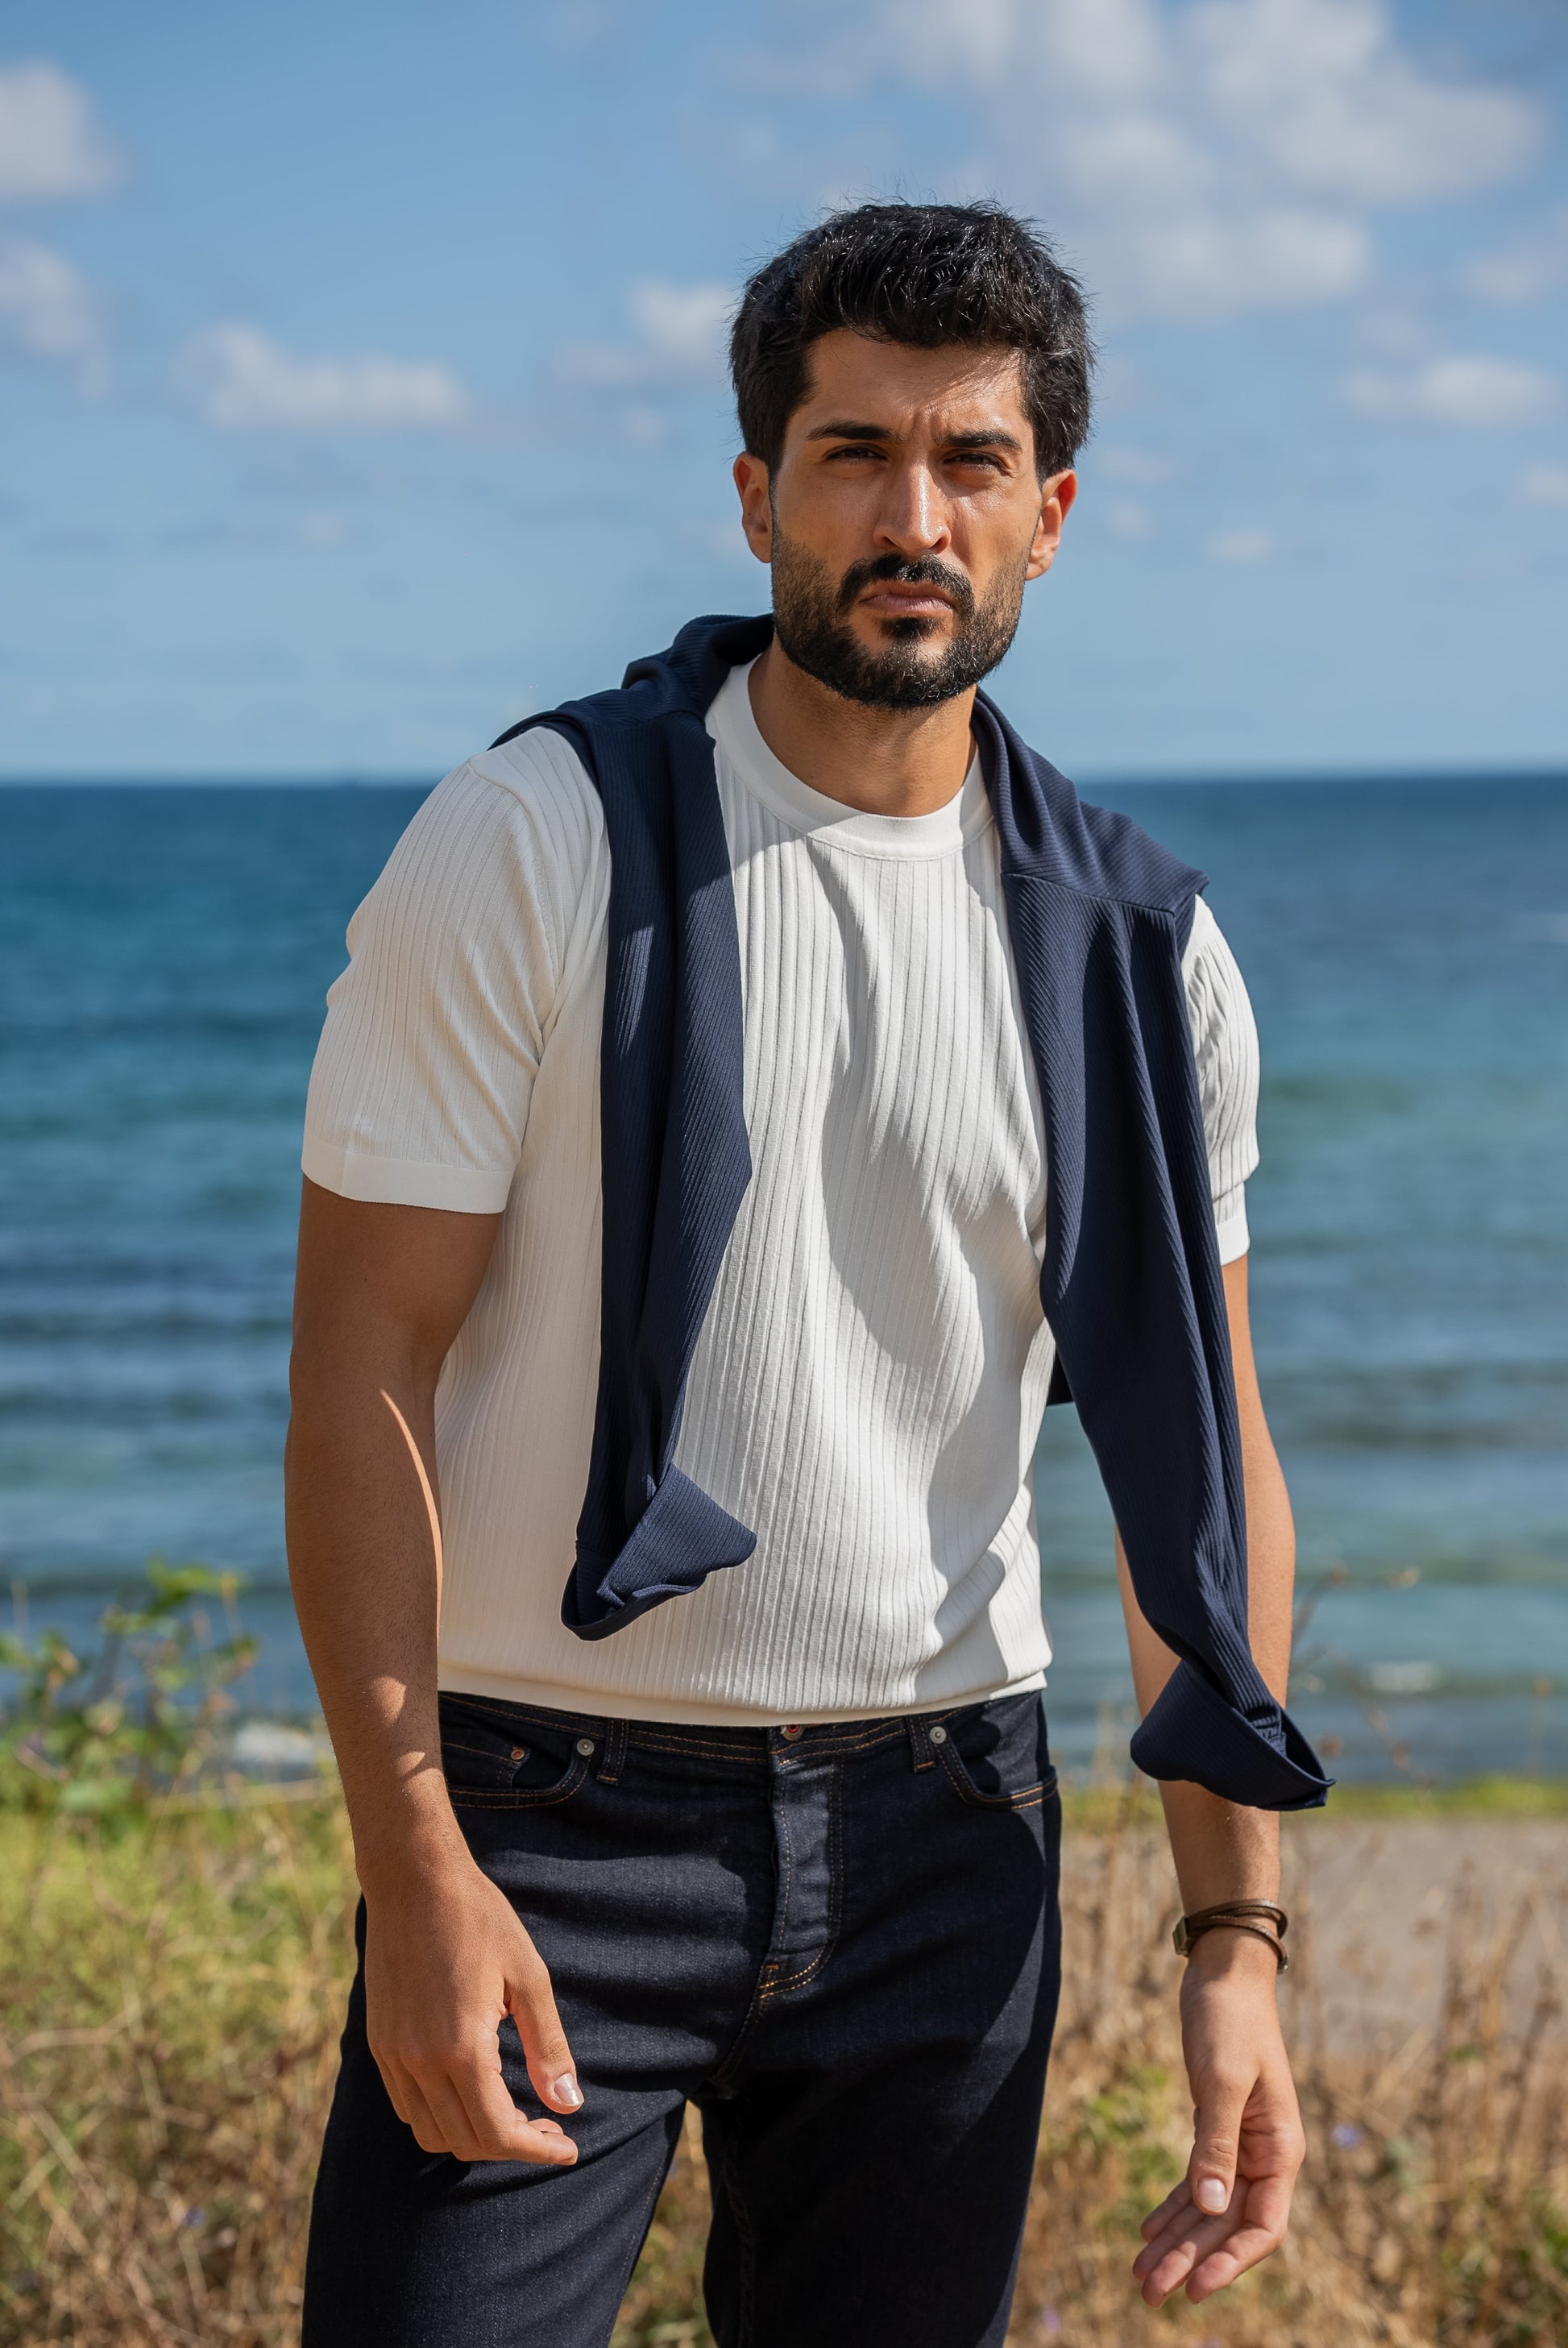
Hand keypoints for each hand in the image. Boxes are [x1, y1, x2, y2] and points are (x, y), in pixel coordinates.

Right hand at [363, 1837, 581, 2164]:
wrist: (413, 1879)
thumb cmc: (479, 1919)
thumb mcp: (529, 1976)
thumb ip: (548, 2046)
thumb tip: (568, 2105)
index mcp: (461, 2048)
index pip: (498, 2132)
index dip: (536, 2150)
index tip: (568, 2148)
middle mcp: (419, 2061)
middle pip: (465, 2141)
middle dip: (513, 2145)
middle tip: (549, 2124)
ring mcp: (392, 2055)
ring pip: (431, 2132)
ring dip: (474, 2136)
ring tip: (514, 2113)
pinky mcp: (379, 2043)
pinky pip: (407, 2106)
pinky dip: (441, 2116)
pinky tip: (473, 2091)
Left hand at [1133, 1929, 1303, 2304]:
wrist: (1223, 1974)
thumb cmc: (1230, 2021)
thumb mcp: (1223, 2081)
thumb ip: (1217, 2143)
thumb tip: (1210, 2206)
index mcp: (1280, 2149)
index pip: (1261, 2226)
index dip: (1230, 2262)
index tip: (1196, 2289)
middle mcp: (1264, 2155)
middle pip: (1227, 2224)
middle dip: (1190, 2261)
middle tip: (1149, 2293)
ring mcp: (1241, 2144)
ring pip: (1208, 2209)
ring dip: (1177, 2243)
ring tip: (1140, 2275)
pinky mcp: (1215, 2128)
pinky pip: (1196, 2180)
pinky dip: (1173, 2207)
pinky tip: (1147, 2231)